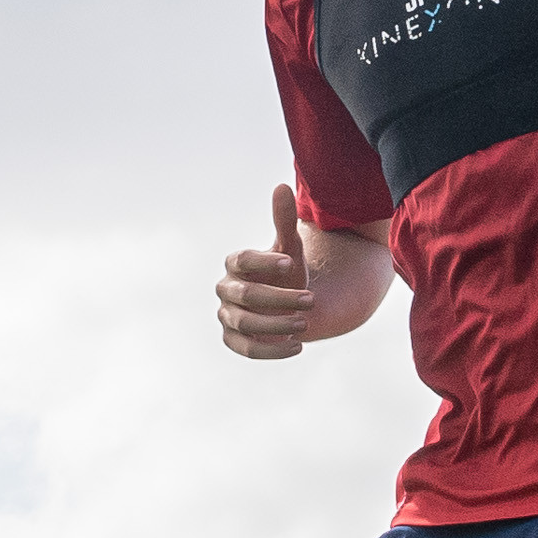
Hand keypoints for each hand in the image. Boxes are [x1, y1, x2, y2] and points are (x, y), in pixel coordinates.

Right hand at [216, 185, 314, 357]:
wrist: (287, 304)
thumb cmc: (286, 274)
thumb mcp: (289, 248)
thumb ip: (283, 221)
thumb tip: (281, 187)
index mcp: (235, 264)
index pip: (241, 261)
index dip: (264, 262)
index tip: (291, 263)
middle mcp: (226, 289)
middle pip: (245, 295)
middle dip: (279, 298)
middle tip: (311, 299)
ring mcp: (228, 316)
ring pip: (245, 323)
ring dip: (276, 324)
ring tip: (305, 323)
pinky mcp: (234, 340)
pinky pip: (247, 349)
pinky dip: (272, 351)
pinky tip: (298, 347)